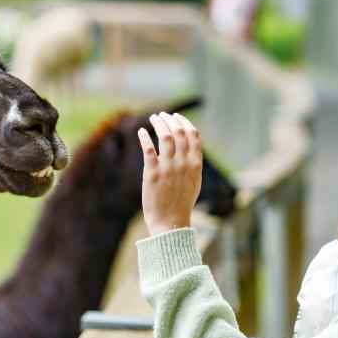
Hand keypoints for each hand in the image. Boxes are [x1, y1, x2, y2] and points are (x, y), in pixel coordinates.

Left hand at [138, 112, 203, 236]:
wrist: (170, 221)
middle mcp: (183, 163)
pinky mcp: (152, 173)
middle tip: (162, 115)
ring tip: (153, 119)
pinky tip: (141, 131)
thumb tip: (191, 145)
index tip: (176, 116)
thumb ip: (193, 162)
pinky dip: (144, 137)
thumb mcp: (194, 181)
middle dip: (170, 120)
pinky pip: (148, 149)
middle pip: (178, 132)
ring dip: (158, 123)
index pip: (193, 135)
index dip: (184, 122)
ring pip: (164, 136)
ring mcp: (168, 167)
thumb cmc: (181, 202)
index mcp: (195, 164)